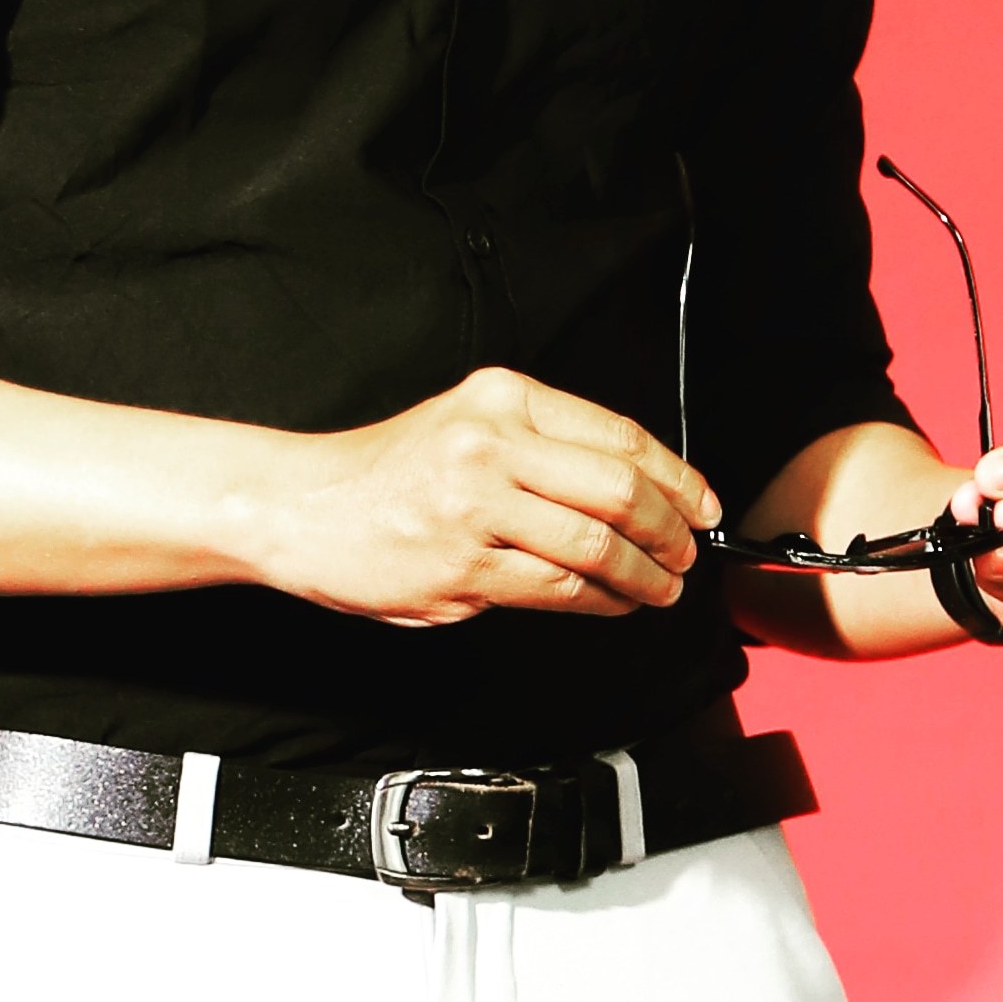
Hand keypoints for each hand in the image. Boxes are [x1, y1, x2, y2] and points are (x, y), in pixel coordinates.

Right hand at [255, 367, 721, 627]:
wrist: (302, 506)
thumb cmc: (387, 470)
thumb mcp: (466, 421)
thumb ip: (542, 443)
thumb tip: (636, 486)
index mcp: (501, 398)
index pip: (617, 434)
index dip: (676, 475)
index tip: (701, 503)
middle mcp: (491, 443)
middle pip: (618, 489)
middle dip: (669, 530)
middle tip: (686, 553)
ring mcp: (476, 508)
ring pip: (595, 546)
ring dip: (643, 575)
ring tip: (660, 587)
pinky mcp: (463, 569)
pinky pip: (556, 590)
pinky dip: (599, 603)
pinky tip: (611, 604)